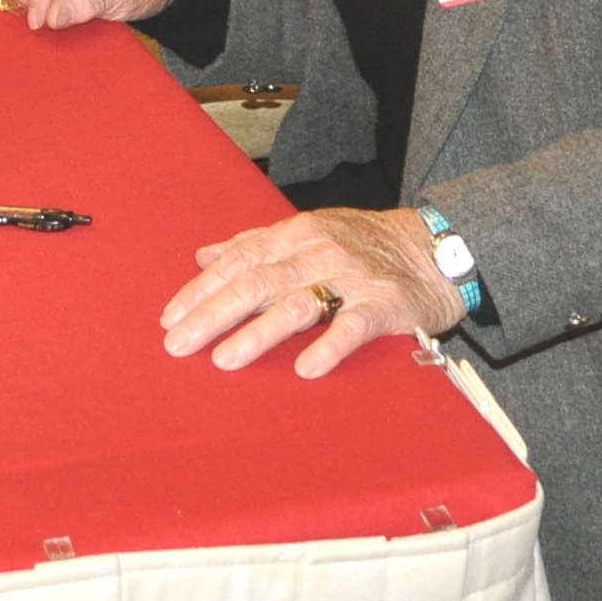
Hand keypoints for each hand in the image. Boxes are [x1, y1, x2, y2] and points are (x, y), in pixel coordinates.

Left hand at [161, 204, 464, 378]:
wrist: (431, 249)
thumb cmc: (362, 244)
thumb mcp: (307, 232)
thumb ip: (255, 243)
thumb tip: (204, 256)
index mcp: (295, 234)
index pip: (238, 262)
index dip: (202, 290)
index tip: (170, 319)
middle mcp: (317, 251)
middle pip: (256, 283)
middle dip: (213, 315)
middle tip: (179, 345)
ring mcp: (351, 277)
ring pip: (297, 303)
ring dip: (257, 333)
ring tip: (224, 359)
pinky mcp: (384, 305)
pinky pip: (354, 325)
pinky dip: (329, 346)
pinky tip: (305, 368)